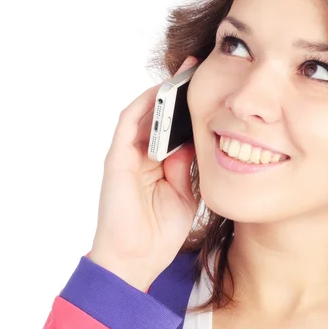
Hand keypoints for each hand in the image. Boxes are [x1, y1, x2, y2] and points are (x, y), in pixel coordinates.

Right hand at [89, 56, 199, 290]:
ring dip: (161, 93)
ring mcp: (127, 155)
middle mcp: (141, 155)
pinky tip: (160, 92)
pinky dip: (143, 106)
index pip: (174, 128)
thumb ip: (187, 167)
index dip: (189, 108)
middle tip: (196, 69)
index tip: (211, 87)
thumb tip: (198, 139)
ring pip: (143, 114)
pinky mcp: (116, 158)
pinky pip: (127, 123)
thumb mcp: (185, 194)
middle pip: (160, 116)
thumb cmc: (159, 232)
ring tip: (182, 74)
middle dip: (177, 92)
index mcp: (158, 164)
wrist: (136, 260)